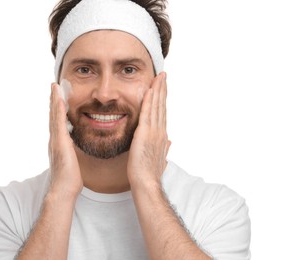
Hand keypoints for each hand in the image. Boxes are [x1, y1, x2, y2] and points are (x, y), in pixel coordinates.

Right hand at [48, 83, 82, 197]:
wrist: (64, 190)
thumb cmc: (70, 179)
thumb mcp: (72, 162)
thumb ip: (72, 154)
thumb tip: (75, 152)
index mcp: (59, 143)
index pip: (58, 122)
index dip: (57, 108)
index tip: (58, 96)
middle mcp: (55, 139)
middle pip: (53, 115)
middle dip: (53, 100)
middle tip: (54, 86)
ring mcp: (55, 140)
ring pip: (54, 116)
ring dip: (54, 100)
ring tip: (55, 87)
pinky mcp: (59, 143)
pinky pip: (59, 122)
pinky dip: (58, 110)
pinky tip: (59, 99)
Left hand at [127, 72, 170, 187]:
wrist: (146, 182)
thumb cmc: (150, 174)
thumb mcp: (159, 159)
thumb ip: (165, 149)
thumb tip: (170, 142)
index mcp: (162, 136)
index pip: (163, 113)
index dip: (163, 99)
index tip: (163, 87)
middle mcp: (160, 131)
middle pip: (162, 106)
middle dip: (162, 89)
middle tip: (163, 75)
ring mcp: (154, 132)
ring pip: (157, 106)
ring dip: (158, 90)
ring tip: (159, 77)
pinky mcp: (145, 133)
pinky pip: (148, 113)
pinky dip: (149, 100)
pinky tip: (150, 89)